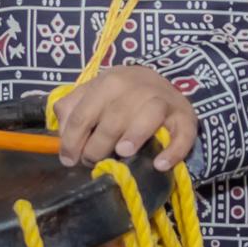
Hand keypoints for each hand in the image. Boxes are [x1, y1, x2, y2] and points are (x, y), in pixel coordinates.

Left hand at [55, 62, 198, 169]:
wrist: (160, 82)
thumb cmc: (118, 95)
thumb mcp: (92, 94)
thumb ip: (72, 110)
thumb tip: (61, 134)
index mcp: (108, 82)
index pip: (83, 114)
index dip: (72, 140)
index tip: (69, 160)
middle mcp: (136, 87)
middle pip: (113, 119)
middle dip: (98, 145)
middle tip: (92, 160)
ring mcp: (163, 100)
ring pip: (149, 117)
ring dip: (134, 136)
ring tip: (122, 152)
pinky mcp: (185, 115)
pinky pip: (182, 133)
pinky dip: (173, 150)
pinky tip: (160, 164)